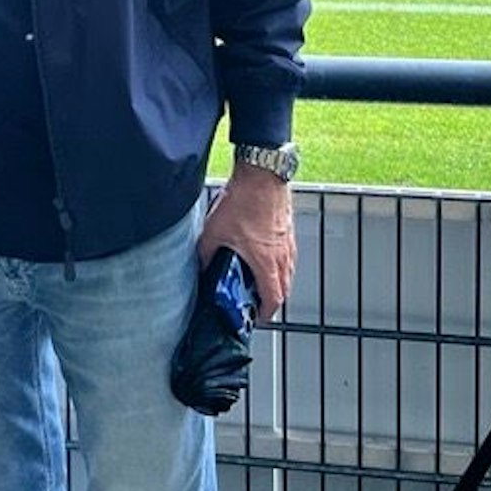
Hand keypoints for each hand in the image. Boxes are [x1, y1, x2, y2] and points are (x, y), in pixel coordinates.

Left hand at [198, 165, 294, 312]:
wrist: (261, 174)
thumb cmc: (244, 200)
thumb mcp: (214, 232)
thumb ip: (206, 253)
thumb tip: (202, 264)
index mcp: (266, 262)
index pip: (273, 299)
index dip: (265, 313)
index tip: (256, 316)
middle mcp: (282, 256)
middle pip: (284, 289)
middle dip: (271, 299)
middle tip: (256, 301)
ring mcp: (288, 242)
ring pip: (288, 273)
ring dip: (276, 281)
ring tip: (258, 279)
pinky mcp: (288, 230)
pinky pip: (288, 255)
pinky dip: (279, 263)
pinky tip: (263, 254)